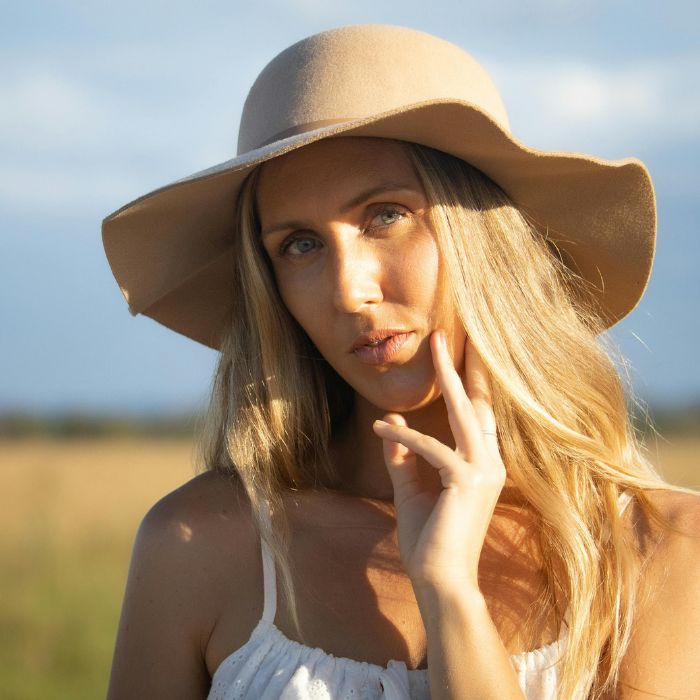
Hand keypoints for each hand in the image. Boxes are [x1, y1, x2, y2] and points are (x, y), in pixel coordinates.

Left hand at [372, 330, 505, 592]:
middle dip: (465, 365)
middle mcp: (490, 462)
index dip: (470, 382)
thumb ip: (404, 455)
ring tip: (433, 345)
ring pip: (465, 413)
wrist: (439, 580)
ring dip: (447, 377)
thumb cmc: (429, 537)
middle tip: (450, 333)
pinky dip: (406, 437)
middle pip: (478, 402)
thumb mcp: (411, 488)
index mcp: (482, 464)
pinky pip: (432, 448)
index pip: (477, 414)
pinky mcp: (467, 482)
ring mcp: (483, 471)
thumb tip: (391, 420)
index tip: (461, 352)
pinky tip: (381, 428)